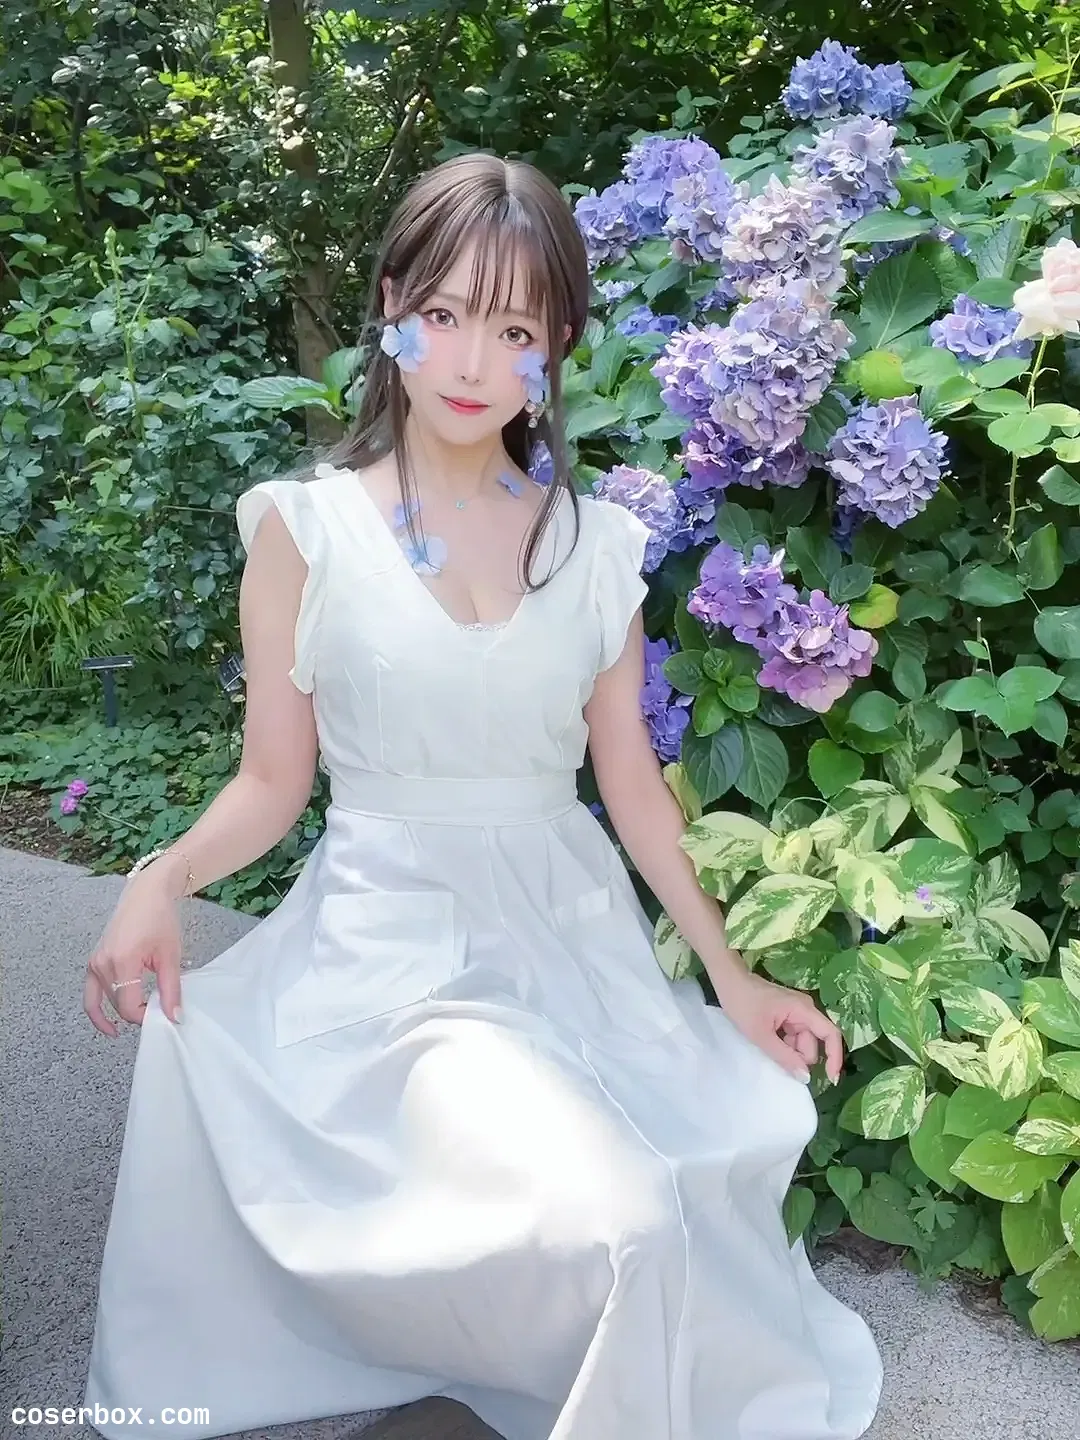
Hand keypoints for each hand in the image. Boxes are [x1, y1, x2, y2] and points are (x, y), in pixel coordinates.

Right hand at [84, 869, 184, 1035]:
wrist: (147, 894)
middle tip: (162, 1008)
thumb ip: (171, 989)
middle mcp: (102, 964)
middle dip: (139, 1012)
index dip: (146, 1017)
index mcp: (121, 961)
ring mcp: (94, 963)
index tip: (165, 1015)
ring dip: (125, 1009)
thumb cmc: (160, 919)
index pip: (127, 1007)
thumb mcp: (170, 956)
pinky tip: (110, 1027)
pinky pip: (90, 995)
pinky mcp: (93, 961)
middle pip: (117, 1005)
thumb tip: (174, 1018)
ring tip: (146, 1011)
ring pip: (107, 1001)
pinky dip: (97, 1012)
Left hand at [714, 969, 843, 1083]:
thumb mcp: (761, 1035)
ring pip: (801, 1041)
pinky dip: (783, 1044)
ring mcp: (796, 1012)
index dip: (835, 1057)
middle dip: (799, 1055)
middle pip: (813, 1041)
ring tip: (766, 1045)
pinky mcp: (786, 1014)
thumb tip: (806, 1077)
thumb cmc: (743, 1004)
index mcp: (804, 1010)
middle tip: (774, 1055)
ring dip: (789, 1050)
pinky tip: (767, 1042)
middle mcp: (805, 1009)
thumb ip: (784, 1056)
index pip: (831, 1034)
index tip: (830, 1079)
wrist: (727, 981)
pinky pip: (792, 1036)